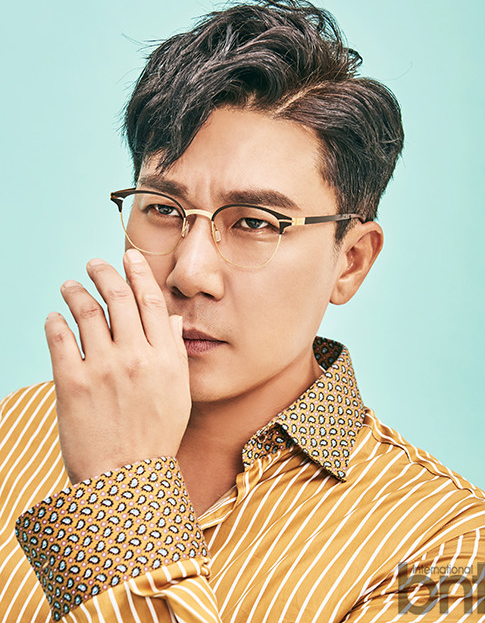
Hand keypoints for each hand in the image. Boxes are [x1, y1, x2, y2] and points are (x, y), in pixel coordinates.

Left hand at [45, 249, 189, 483]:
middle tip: (93, 263)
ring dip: (75, 292)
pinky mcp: (73, 384)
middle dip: (104, 273)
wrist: (126, 480)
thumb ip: (173, 352)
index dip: (138, 272)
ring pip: (86, 313)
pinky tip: (54, 316)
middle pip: (117, 298)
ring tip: (69, 285)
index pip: (150, 301)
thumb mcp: (178, 394)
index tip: (128, 256)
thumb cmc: (155, 437)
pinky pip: (60, 340)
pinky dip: (55, 322)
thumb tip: (169, 318)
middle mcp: (136, 357)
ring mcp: (103, 369)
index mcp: (164, 358)